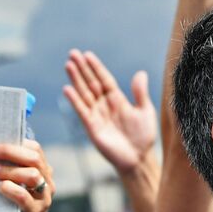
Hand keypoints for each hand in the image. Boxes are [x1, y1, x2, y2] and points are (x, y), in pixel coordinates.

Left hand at [0, 140, 54, 211]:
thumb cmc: (11, 207)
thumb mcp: (14, 185)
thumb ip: (8, 170)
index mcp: (43, 171)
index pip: (35, 149)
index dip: (15, 144)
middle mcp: (48, 181)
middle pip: (34, 158)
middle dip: (9, 152)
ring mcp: (44, 197)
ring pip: (32, 175)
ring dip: (8, 169)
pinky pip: (25, 197)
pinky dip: (12, 189)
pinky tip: (0, 186)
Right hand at [63, 50, 156, 172]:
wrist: (138, 158)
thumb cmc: (143, 136)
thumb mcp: (145, 111)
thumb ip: (140, 93)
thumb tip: (140, 73)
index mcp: (117, 99)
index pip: (104, 79)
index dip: (96, 67)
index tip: (87, 54)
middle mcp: (105, 105)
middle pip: (91, 82)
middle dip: (82, 68)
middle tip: (73, 53)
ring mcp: (97, 115)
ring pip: (84, 93)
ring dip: (76, 79)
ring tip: (68, 64)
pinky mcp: (92, 127)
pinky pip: (82, 111)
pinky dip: (75, 100)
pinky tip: (67, 88)